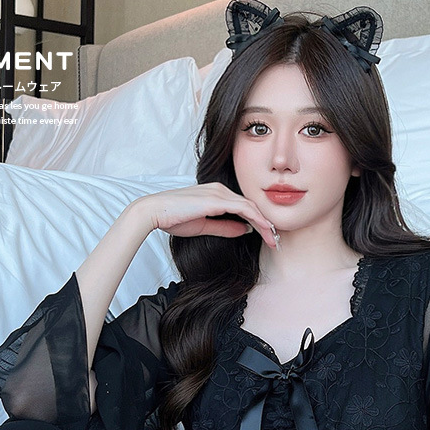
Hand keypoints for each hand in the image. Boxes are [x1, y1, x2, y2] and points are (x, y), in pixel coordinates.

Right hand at [137, 183, 277, 248]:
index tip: (267, 236)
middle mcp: (220, 189)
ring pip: (251, 206)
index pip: (244, 206)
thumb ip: (225, 227)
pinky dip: (257, 219)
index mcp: (216, 194)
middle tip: (275, 240)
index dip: (258, 221)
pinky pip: (244, 208)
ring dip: (265, 223)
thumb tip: (245, 231)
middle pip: (251, 205)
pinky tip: (265, 230)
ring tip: (273, 238)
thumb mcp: (204, 226)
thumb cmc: (173, 218)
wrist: (154, 212)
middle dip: (266, 223)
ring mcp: (219, 192)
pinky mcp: (216, 199)